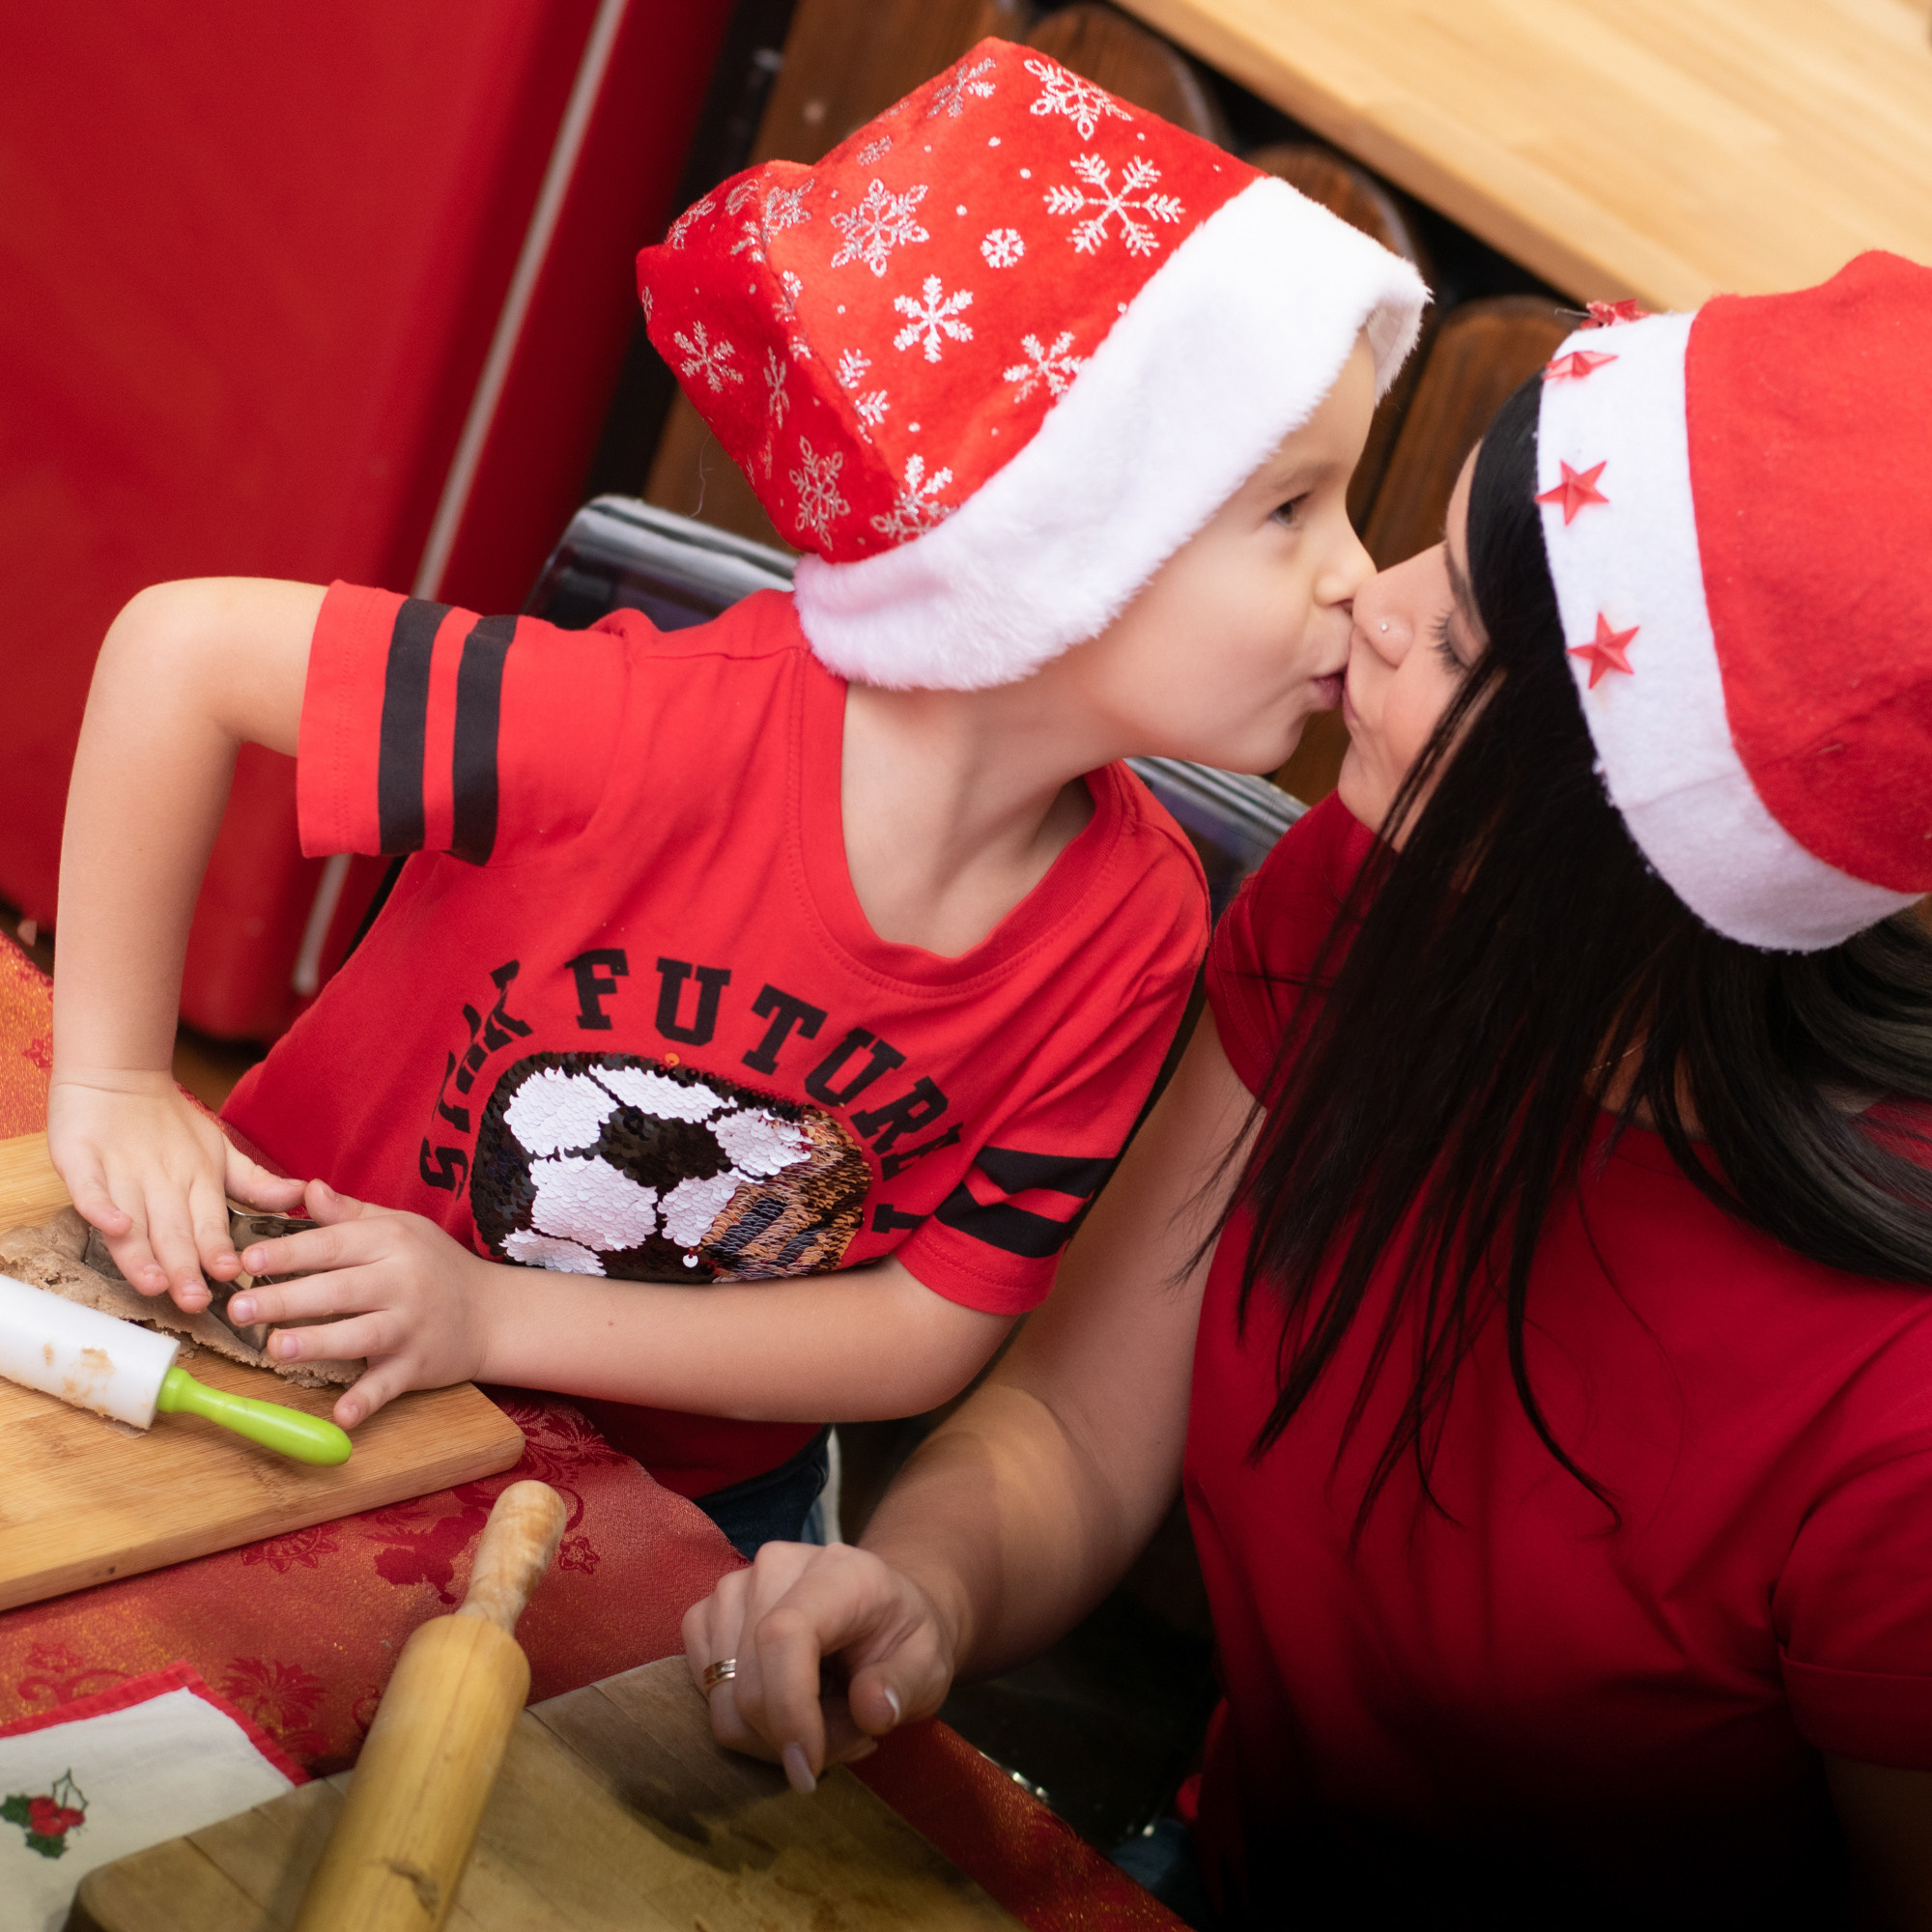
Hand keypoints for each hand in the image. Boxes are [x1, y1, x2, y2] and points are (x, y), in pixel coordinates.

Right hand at [47, 1070, 306, 1310]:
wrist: (116, 1073)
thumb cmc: (169, 1124)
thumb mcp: (218, 1152)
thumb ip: (253, 1183)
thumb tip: (299, 1195)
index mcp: (197, 1180)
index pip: (209, 1222)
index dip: (217, 1250)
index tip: (231, 1274)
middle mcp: (161, 1180)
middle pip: (172, 1231)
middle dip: (183, 1268)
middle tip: (195, 1300)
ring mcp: (121, 1170)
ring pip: (133, 1219)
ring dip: (143, 1252)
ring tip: (155, 1283)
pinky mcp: (82, 1158)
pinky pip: (89, 1187)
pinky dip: (100, 1206)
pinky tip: (112, 1226)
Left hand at [226, 1179, 495, 1428]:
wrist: (492, 1312)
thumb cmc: (435, 1264)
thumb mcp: (399, 1227)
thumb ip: (349, 1214)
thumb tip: (307, 1188)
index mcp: (391, 1243)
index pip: (332, 1245)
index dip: (287, 1252)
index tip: (244, 1259)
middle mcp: (402, 1282)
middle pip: (339, 1290)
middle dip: (286, 1299)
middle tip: (238, 1308)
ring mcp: (411, 1326)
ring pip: (361, 1335)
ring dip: (319, 1342)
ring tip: (276, 1348)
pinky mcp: (417, 1366)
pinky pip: (389, 1384)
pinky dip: (366, 1401)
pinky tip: (340, 1415)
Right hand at [682, 1541, 959, 1791]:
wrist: (883, 1610)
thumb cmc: (904, 1638)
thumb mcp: (930, 1665)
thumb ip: (905, 1685)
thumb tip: (873, 1710)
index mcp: (837, 1571)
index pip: (784, 1635)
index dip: (789, 1710)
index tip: (809, 1769)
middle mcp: (775, 1568)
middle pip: (749, 1683)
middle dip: (796, 1738)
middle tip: (851, 1738)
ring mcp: (733, 1588)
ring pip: (724, 1702)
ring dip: (775, 1735)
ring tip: (827, 1718)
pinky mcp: (707, 1617)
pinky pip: (708, 1697)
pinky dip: (748, 1723)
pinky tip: (793, 1706)